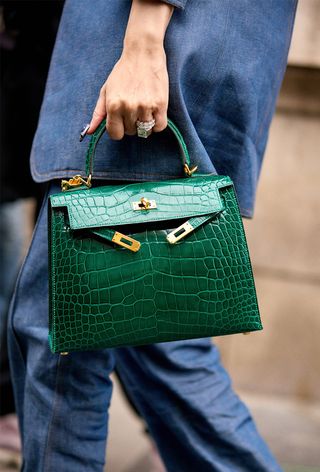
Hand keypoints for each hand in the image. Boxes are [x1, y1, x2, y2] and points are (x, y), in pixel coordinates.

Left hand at [87, 0, 172, 139]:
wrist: (143, 53)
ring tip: (144, 110)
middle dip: (131, 124)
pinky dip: (157, 124)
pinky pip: (159, 126)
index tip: (122, 122)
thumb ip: (98, 113)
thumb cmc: (123, 72)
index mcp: (113, 105)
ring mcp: (145, 106)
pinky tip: (154, 113)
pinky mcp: (160, 104)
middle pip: (131, 132)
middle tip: (134, 109)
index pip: (115, 134)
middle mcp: (129, 107)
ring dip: (145, 124)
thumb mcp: (106, 90)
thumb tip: (90, 132)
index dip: (118, 130)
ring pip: (145, 131)